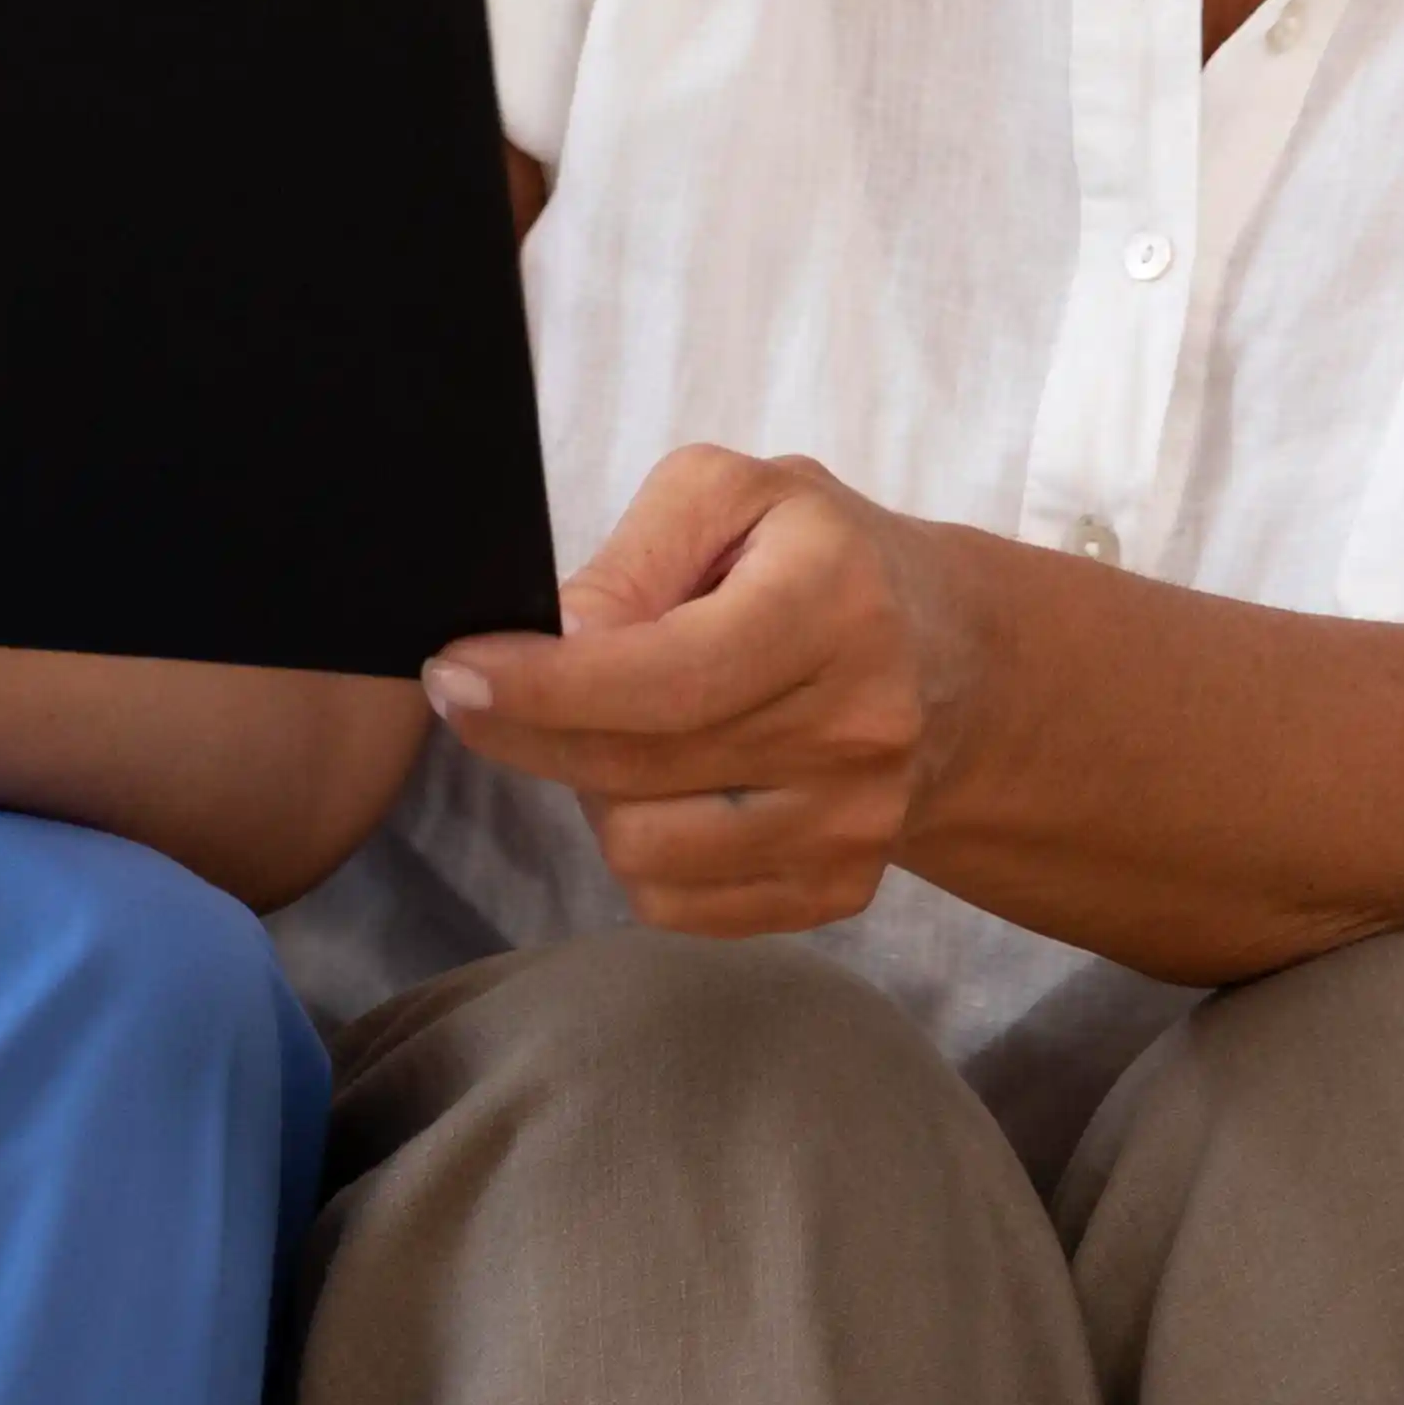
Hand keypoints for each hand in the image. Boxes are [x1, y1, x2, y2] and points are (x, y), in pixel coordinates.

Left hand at [420, 443, 985, 934]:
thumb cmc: (816, 560)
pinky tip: (653, 787)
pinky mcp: (841, 889)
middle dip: (524, 731)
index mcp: (832, 605)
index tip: (452, 673)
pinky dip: (637, 854)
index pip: (663, 677)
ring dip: (586, 792)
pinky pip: (681, 908)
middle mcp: (858, 726)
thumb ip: (636, 554)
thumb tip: (559, 638)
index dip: (542, 686)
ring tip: (606, 732)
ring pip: (645, 852)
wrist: (951, 660)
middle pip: (635, 768)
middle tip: (478, 690)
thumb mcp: (731, 496)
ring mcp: (857, 823)